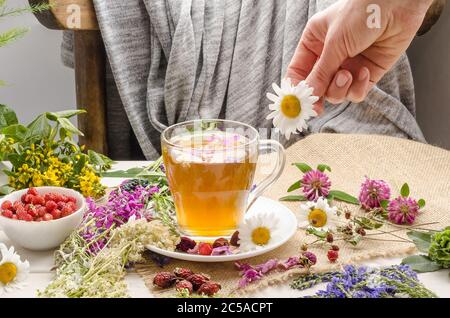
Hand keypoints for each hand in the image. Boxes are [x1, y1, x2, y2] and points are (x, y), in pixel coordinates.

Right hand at [286, 0, 432, 111]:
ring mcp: (348, 66)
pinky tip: (364, 72)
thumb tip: (309, 96)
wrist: (397, 4)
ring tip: (348, 74)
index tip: (298, 104)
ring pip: (336, 93)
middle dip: (320, 94)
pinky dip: (358, 87)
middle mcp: (329, 56)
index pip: (298, 72)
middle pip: (317, 87)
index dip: (297, 89)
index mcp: (314, 43)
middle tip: (319, 106)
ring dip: (340, 88)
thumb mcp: (335, 44)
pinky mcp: (367, 73)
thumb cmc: (361, 13)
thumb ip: (321, 72)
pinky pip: (356, 93)